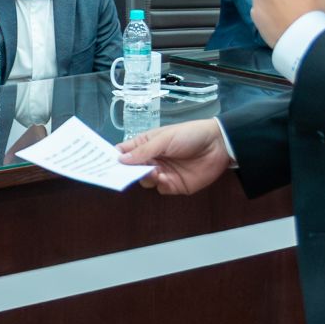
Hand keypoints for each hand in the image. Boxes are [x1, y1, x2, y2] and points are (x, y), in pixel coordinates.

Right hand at [117, 119, 231, 194]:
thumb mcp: (164, 138)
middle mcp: (152, 159)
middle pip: (132, 170)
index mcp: (147, 144)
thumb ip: (143, 151)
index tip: (106, 164)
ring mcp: (163, 173)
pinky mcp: (174, 185)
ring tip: (154, 170)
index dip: (115, 158)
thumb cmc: (189, 134)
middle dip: (128, 171)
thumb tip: (121, 160)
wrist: (218, 144)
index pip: (125, 153)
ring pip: (145, 181)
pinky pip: (160, 189)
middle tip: (126, 172)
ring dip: (146, 177)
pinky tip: (164, 177)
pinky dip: (159, 184)